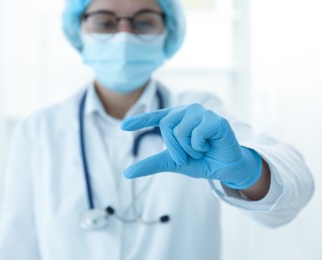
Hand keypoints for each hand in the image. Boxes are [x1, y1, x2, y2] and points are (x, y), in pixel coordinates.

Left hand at [121, 104, 261, 189]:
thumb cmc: (200, 160)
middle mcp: (187, 111)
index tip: (123, 126)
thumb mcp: (173, 162)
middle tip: (187, 156)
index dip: (139, 121)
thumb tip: (126, 173)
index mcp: (176, 119)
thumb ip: (151, 164)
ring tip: (200, 150)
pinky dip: (200, 146)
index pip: (155, 117)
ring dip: (189, 149)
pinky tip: (209, 145)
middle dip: (174, 148)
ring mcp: (201, 113)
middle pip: (167, 126)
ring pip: (180, 130)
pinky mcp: (214, 119)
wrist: (225, 168)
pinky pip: (196, 134)